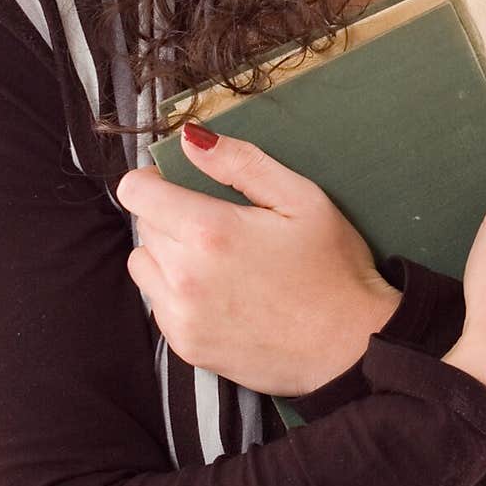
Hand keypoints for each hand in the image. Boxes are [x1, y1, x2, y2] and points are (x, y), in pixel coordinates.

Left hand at [115, 124, 401, 396]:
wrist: (350, 346)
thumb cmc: (333, 268)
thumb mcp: (301, 198)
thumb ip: (241, 163)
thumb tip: (191, 139)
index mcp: (209, 231)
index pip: (136, 193)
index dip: (153, 180)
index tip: (176, 183)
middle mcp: (184, 276)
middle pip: (143, 226)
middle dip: (169, 215)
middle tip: (216, 222)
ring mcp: (181, 316)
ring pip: (144, 266)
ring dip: (166, 254)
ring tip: (213, 258)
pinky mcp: (186, 346)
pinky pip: (158, 305)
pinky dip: (176, 292)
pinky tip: (219, 291)